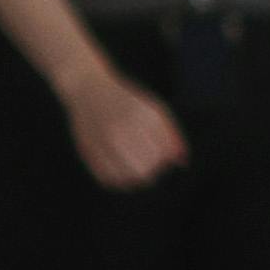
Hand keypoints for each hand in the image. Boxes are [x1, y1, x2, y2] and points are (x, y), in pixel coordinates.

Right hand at [61, 69, 187, 189]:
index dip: (164, 161)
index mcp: (143, 119)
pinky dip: (118, 180)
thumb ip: (171, 136)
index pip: (161, 156)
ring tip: (133, 166)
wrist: (89, 90)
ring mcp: (102, 142)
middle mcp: (122, 130)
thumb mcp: (155, 111)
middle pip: (145, 170)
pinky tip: (120, 169)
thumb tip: (182, 162)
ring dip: (135, 178)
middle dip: (151, 170)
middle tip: (147, 162)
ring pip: (127, 178)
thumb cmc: (128, 101)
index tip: (160, 155)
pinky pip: (108, 178)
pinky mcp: (87, 150)